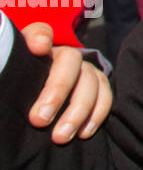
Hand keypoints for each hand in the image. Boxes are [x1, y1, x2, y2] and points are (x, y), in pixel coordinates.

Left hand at [21, 22, 111, 142]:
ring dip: (77, 110)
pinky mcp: (97, 85)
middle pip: (69, 60)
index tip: (38, 49)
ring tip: (60, 137)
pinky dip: (97, 114)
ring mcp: (83, 69)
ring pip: (90, 79)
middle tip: (39, 120)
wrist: (40, 107)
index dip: (40, 37)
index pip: (40, 33)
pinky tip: (84, 133)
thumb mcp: (11, 82)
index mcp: (37, 51)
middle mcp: (62, 55)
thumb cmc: (19, 94)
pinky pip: (105, 94)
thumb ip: (8, 77)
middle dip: (57, 90)